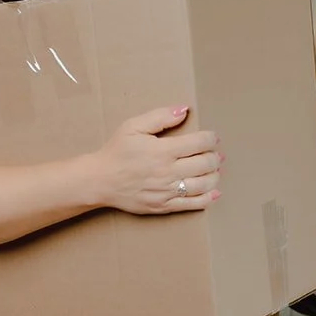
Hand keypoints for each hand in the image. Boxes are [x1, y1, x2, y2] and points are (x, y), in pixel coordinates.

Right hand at [93, 106, 221, 214]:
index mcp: (163, 150)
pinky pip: (193, 204)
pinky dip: (208, 198)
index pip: (200, 143)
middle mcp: (169, 172)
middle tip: (215, 154)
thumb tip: (184, 110)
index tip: (212, 138)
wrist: (100, 181)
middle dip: (214, 157)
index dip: (211, 138)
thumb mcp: (133, 126)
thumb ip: (160, 116)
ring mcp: (167, 191)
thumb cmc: (116, 152)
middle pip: (206, 164)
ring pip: (204, 184)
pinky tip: (214, 192)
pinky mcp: (164, 206)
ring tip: (214, 170)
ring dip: (214, 176)